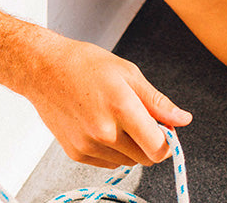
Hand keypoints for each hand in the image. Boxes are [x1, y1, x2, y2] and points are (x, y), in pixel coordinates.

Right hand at [25, 33, 191, 167]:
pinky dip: (112, 150)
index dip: (168, 141)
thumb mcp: (128, 72)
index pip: (159, 147)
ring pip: (127, 161)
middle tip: (141, 119)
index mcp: (122, 107)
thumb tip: (183, 119)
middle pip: (146, 158)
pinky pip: (107, 162)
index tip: (166, 130)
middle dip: (151, 143)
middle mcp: (105, 132)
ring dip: (131, 146)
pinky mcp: (76, 154)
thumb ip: (157, 101)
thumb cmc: (85, 64)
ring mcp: (89, 145)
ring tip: (116, 117)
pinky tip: (101, 125)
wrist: (44, 70)